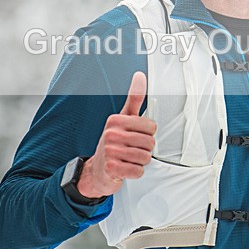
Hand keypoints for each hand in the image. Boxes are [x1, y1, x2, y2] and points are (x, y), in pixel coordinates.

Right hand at [77, 72, 155, 198]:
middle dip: (145, 149)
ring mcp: (111, 151)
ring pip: (145, 157)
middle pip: (150, 143)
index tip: (137, 135)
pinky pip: (138, 171)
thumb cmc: (113, 143)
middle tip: (133, 149)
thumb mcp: (123, 119)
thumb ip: (134, 98)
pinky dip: (136, 172)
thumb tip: (140, 76)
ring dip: (141, 161)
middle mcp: (111, 134)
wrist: (97, 170)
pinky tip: (126, 168)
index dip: (148, 134)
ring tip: (129, 159)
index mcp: (115, 120)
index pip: (151, 126)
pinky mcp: (112, 168)